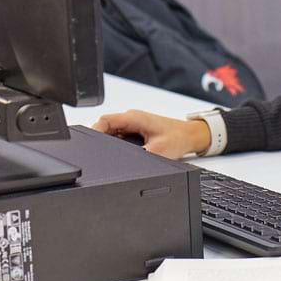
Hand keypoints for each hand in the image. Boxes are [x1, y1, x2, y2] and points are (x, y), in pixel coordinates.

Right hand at [90, 110, 209, 158]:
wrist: (192, 136)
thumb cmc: (180, 138)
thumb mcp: (158, 150)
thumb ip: (139, 156)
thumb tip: (125, 163)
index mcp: (134, 117)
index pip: (104, 120)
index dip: (93, 132)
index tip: (88, 145)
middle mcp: (132, 119)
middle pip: (105, 128)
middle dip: (100, 142)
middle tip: (100, 156)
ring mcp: (134, 125)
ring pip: (112, 134)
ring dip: (109, 145)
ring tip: (111, 156)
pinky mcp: (136, 131)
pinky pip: (119, 138)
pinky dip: (117, 147)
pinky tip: (120, 155)